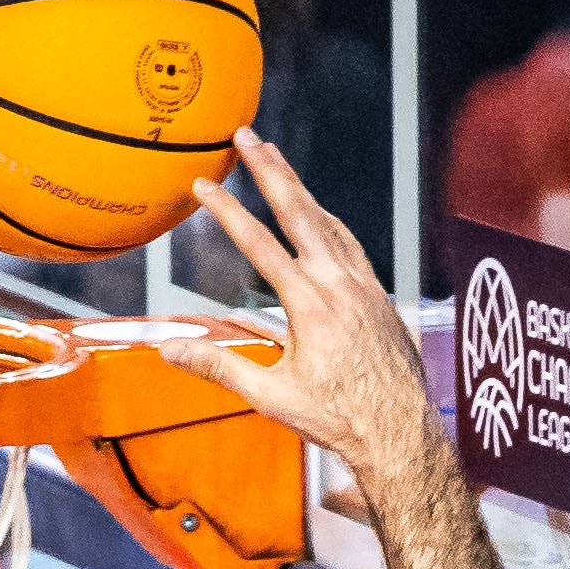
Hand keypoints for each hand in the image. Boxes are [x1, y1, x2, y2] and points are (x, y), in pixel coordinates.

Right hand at [171, 130, 436, 493]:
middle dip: (269, 169)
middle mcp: (339, 284)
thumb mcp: (271, 397)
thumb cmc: (338, 420)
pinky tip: (318, 212)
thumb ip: (218, 367)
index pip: (258, 244)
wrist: (398, 432)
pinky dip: (329, 219)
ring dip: (299, 187)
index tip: (202, 185)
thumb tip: (170, 351)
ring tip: (275, 160)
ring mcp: (364, 284)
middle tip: (247, 136)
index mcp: (310, 306)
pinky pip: (350, 243)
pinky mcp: (379, 293)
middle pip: (299, 211)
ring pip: (328, 220)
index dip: (226, 210)